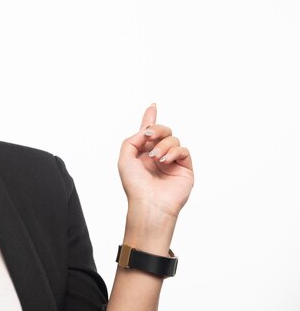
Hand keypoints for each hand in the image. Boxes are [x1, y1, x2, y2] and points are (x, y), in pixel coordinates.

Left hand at [118, 104, 193, 218]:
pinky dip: (174, 152)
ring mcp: (172, 162)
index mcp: (143, 154)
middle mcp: (158, 156)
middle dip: (157, 129)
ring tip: (156, 158)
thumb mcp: (125, 158)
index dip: (150, 119)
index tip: (153, 106)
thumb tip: (148, 130)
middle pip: (163, 132)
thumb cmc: (135, 185)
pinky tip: (165, 161)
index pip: (149, 134)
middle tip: (150, 135)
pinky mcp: (185, 168)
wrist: (149, 203)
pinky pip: (183, 150)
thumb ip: (133, 139)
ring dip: (163, 145)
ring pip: (173, 139)